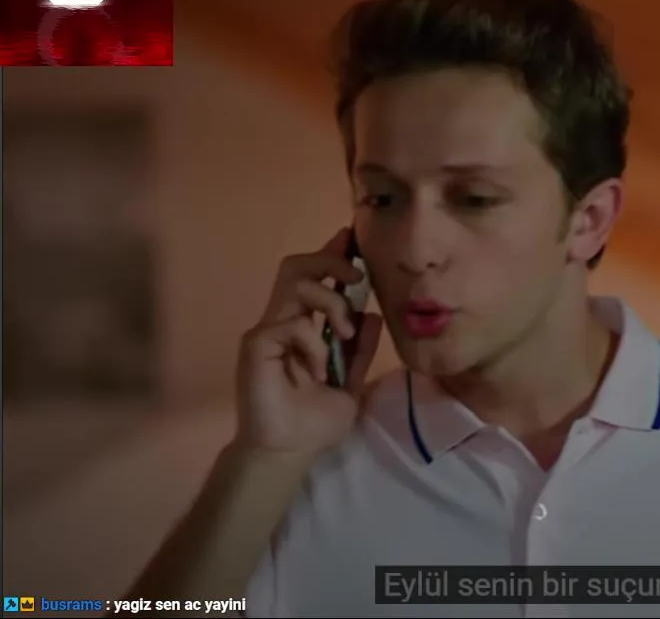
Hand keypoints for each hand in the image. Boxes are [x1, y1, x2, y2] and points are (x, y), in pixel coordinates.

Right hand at [233, 228, 382, 455]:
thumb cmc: (314, 420)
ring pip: (295, 283)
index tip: (353, 237)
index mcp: (305, 325)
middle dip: (331, 261)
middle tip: (357, 280)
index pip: (315, 277)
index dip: (332, 253)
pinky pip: (292, 323)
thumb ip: (360, 350)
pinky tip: (319, 369)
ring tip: (344, 334)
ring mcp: (267, 331)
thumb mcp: (351, 382)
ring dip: (331, 301)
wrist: (289, 452)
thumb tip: (372, 315)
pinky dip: (316, 342)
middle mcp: (283, 321)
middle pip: (297, 265)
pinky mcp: (256, 346)